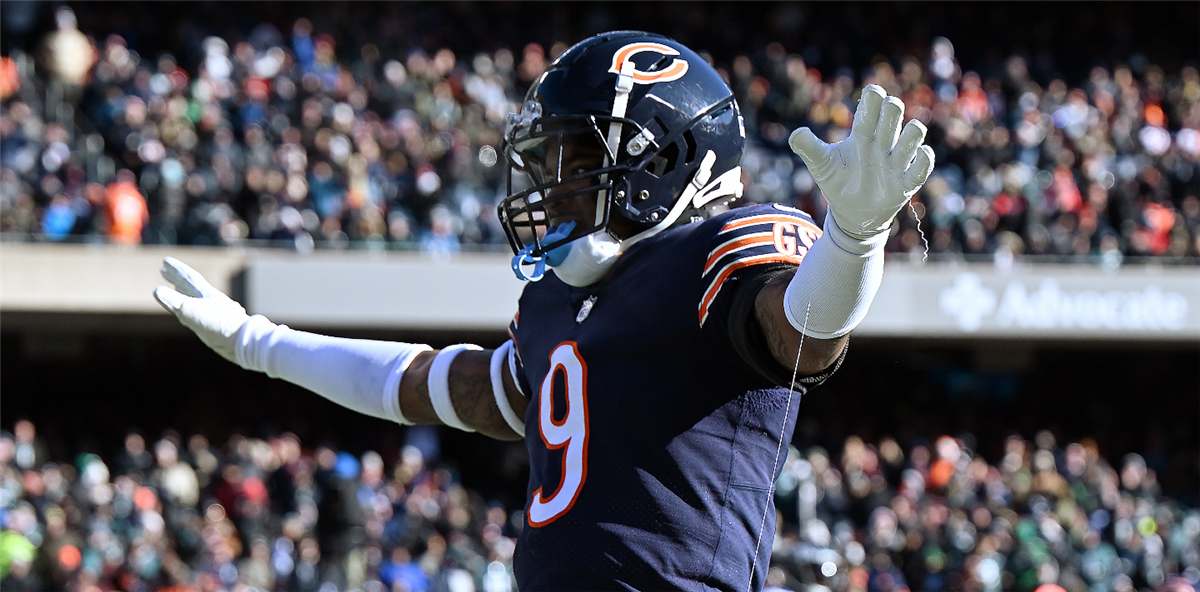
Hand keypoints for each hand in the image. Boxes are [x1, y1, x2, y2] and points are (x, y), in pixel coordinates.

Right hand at [153, 257, 249, 363]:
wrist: (244, 342)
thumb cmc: (219, 326)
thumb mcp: (194, 312)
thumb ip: (175, 302)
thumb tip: (156, 290)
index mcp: (207, 295)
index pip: (190, 278)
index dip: (177, 270)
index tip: (165, 261)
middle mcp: (212, 301)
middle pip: (192, 287)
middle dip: (177, 279)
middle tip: (163, 271)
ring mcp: (215, 313)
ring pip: (196, 300)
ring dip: (184, 293)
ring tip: (176, 288)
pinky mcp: (217, 327)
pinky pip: (200, 314)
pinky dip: (191, 311)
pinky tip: (191, 316)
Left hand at [789, 84, 934, 239]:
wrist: (850, 212)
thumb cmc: (837, 181)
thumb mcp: (821, 164)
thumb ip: (809, 148)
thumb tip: (795, 134)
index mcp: (862, 135)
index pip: (870, 109)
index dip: (873, 98)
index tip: (873, 92)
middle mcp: (882, 144)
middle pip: (893, 115)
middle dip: (892, 109)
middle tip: (889, 107)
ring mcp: (895, 162)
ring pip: (912, 136)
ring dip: (912, 131)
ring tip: (910, 129)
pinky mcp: (906, 183)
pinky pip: (922, 168)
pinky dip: (924, 159)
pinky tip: (921, 153)